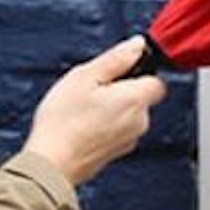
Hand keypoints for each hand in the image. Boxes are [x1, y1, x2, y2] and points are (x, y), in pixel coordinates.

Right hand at [24, 35, 168, 187]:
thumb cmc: (63, 121)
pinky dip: (106, 125)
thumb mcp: (85, 76)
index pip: (157, 80)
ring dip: (112, 108)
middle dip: (121, 90)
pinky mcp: (118, 153)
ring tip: (84, 110)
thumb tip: (137, 45)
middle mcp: (140, 121)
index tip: (116, 72)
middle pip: (141, 97)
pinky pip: (119, 130)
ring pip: (129, 114)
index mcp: (135, 99)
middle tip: (92, 91)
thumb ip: (116, 58)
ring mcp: (130, 139)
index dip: (138, 72)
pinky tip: (84, 125)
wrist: (52, 164)